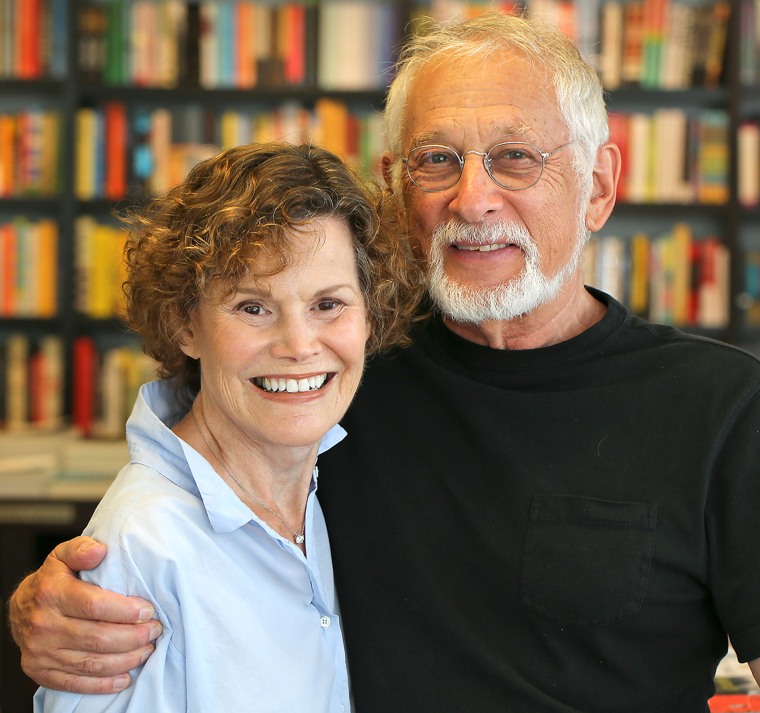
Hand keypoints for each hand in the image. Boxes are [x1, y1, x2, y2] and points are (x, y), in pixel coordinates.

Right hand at [8, 536, 161, 693]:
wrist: (21, 607)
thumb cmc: (52, 580)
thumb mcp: (63, 555)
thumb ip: (82, 549)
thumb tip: (100, 551)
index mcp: (51, 593)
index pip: (95, 606)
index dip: (126, 611)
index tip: (148, 611)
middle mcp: (44, 625)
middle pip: (97, 638)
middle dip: (133, 637)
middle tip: (155, 630)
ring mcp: (40, 651)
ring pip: (91, 663)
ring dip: (125, 659)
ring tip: (147, 649)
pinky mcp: (40, 671)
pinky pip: (75, 683)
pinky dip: (103, 683)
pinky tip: (125, 676)